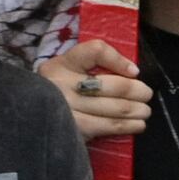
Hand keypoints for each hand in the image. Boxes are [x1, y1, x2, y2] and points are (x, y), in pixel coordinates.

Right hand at [40, 37, 154, 147]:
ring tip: (145, 111)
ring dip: (135, 110)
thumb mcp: (71, 71)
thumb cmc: (61, 91)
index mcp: (62, 64)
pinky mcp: (70, 129)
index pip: (95, 51)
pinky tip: (137, 125)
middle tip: (147, 95)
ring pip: (112, 108)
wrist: (31, 117)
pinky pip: (105, 126)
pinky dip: (126, 126)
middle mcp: (60, 84)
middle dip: (136, 91)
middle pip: (110, 85)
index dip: (119, 59)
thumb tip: (133, 72)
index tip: (134, 71)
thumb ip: (96, 65)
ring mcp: (64, 108)